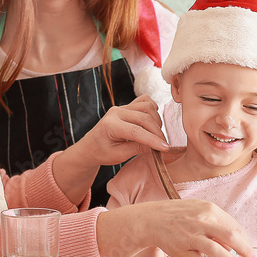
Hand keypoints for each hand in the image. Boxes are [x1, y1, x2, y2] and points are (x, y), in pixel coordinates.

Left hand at [51, 96, 167, 203]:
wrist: (91, 146)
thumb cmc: (102, 153)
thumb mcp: (119, 155)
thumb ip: (138, 148)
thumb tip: (157, 145)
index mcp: (110, 125)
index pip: (136, 131)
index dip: (153, 140)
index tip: (165, 148)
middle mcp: (115, 112)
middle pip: (144, 117)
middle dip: (157, 132)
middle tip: (163, 145)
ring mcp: (121, 107)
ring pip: (146, 107)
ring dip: (156, 121)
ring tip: (156, 136)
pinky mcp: (126, 106)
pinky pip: (144, 101)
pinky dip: (152, 109)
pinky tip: (153, 121)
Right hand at [96, 200, 251, 256]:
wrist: (151, 219)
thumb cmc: (179, 215)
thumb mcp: (199, 209)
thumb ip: (217, 222)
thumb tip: (233, 242)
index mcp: (208, 210)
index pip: (233, 226)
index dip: (244, 239)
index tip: (249, 249)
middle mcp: (201, 222)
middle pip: (230, 236)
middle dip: (244, 249)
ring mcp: (191, 237)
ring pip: (217, 251)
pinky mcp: (181, 251)